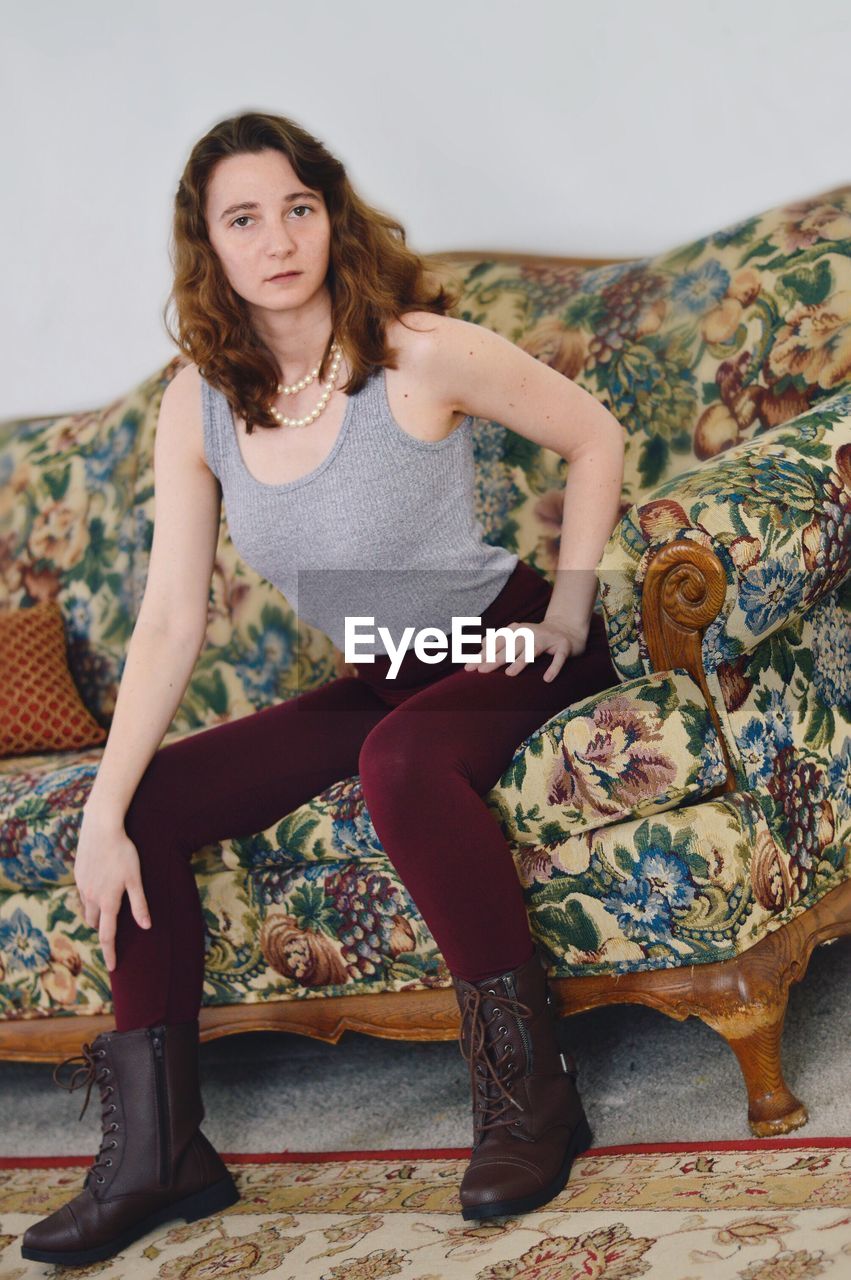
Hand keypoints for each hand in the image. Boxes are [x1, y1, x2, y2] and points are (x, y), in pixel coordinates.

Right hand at [74, 808, 152, 972]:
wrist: (101, 828)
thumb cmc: (123, 852)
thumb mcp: (136, 879)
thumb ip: (140, 904)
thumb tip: (146, 927)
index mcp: (107, 901)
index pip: (107, 936)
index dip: (110, 953)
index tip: (113, 966)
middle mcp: (91, 897)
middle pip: (96, 924)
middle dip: (103, 931)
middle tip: (113, 934)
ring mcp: (82, 886)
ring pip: (87, 909)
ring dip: (96, 915)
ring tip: (107, 913)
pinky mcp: (78, 874)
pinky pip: (83, 894)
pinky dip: (91, 898)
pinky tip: (100, 890)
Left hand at [463, 617, 589, 682]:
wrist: (566, 629)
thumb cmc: (537, 637)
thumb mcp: (518, 636)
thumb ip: (500, 640)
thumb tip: (481, 644)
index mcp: (516, 630)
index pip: (497, 643)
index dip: (483, 655)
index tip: (469, 667)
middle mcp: (530, 633)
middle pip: (511, 647)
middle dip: (495, 658)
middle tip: (482, 671)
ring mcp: (547, 639)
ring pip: (532, 651)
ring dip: (521, 662)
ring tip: (510, 674)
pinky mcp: (563, 647)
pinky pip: (559, 658)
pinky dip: (553, 668)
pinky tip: (547, 679)